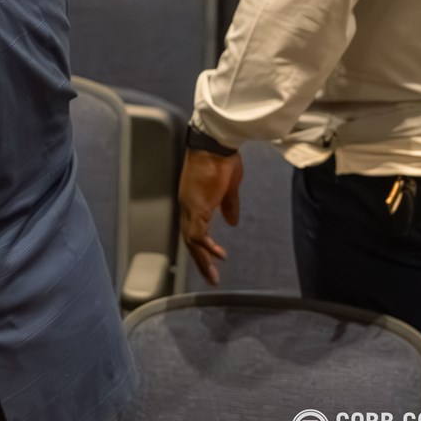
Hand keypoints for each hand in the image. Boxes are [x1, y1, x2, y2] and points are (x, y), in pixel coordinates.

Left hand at [178, 147, 245, 286]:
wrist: (216, 143)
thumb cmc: (223, 160)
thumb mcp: (229, 188)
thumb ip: (229, 206)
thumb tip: (232, 222)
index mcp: (194, 202)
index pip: (194, 230)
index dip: (202, 247)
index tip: (213, 260)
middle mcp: (187, 206)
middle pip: (190, 239)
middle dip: (201, 260)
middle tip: (211, 277)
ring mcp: (189, 206)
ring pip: (191, 239)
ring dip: (202, 258)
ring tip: (213, 274)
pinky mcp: (195, 205)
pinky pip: (197, 232)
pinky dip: (206, 245)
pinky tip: (218, 255)